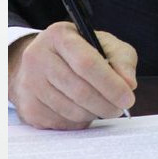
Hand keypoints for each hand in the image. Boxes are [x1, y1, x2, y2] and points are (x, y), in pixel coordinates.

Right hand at [7, 22, 137, 128]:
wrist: (42, 62)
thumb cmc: (80, 52)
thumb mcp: (104, 45)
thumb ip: (122, 60)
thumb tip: (129, 84)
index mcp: (59, 35)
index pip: (86, 63)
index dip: (110, 84)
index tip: (128, 97)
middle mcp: (38, 57)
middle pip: (79, 90)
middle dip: (106, 104)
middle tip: (120, 108)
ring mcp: (29, 84)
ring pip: (71, 110)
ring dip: (95, 114)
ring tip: (104, 107)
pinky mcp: (29, 107)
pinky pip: (62, 123)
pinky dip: (80, 121)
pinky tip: (84, 109)